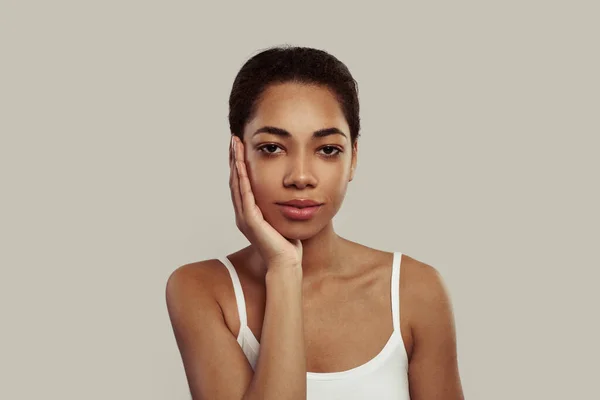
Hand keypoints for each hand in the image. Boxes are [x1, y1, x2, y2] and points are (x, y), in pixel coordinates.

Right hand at [229, 135, 302, 269]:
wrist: (286, 264)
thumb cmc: (287, 245)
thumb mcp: (281, 219)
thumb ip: (278, 206)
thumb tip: (286, 192)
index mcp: (248, 213)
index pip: (241, 183)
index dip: (240, 164)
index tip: (241, 146)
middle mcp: (243, 214)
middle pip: (235, 180)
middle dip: (235, 158)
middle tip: (234, 139)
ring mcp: (244, 218)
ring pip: (237, 184)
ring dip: (236, 163)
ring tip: (235, 145)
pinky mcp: (251, 221)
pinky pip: (245, 195)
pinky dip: (243, 179)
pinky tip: (242, 165)